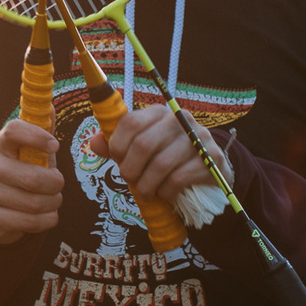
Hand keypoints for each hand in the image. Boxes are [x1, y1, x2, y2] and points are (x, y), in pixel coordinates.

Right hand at [0, 120, 62, 245]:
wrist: (0, 207)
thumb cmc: (24, 171)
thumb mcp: (34, 151)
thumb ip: (43, 130)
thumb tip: (48, 106)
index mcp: (0, 143)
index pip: (14, 130)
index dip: (37, 137)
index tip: (55, 146)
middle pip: (32, 178)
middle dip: (55, 184)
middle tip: (59, 185)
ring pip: (34, 202)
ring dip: (52, 204)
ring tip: (52, 201)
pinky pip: (28, 222)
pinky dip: (46, 221)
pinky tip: (46, 216)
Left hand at [94, 102, 224, 202]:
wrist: (208, 168)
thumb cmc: (168, 156)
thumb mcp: (143, 148)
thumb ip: (117, 145)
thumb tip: (93, 143)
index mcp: (159, 112)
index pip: (131, 122)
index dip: (117, 145)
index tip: (117, 161)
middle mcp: (180, 119)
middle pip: (144, 145)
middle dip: (130, 170)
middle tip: (130, 181)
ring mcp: (198, 138)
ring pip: (161, 165)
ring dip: (146, 185)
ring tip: (145, 193)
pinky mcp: (211, 159)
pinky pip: (178, 178)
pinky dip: (165, 191)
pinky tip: (164, 193)